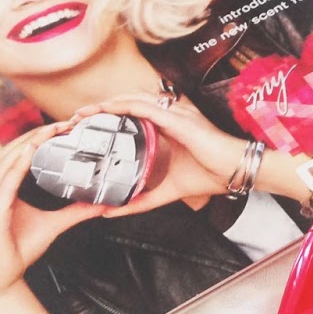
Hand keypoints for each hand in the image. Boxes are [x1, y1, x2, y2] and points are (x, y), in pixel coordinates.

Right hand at [0, 122, 107, 303]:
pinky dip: (16, 167)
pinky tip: (29, 153)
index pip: (19, 154)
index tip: (64, 127)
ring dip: (30, 144)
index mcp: (1, 188)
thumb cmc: (16, 251)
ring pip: (7, 162)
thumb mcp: (52, 225)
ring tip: (51, 130)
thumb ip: (74, 212)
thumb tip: (100, 203)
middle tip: (65, 122)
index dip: (39, 138)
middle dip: (38, 135)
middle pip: (13, 151)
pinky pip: (3, 185)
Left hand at [69, 93, 255, 212]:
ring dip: (103, 105)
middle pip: (126, 104)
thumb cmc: (212, 174)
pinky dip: (120, 107)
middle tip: (76, 120)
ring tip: (82, 114)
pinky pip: (142, 107)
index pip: (131, 115)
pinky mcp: (176, 118)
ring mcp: (173, 113)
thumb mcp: (169, 190)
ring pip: (130, 101)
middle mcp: (169, 114)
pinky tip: (104, 110)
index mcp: (167, 126)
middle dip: (99, 109)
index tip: (87, 128)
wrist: (235, 170)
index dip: (108, 117)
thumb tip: (113, 212)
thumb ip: (143, 199)